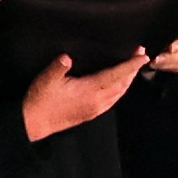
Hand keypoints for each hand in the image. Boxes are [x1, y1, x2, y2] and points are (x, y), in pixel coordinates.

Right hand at [17, 51, 147, 140]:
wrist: (34, 123)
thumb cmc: (40, 100)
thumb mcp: (46, 79)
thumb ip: (58, 66)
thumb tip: (67, 57)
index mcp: (90, 91)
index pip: (116, 75)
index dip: (130, 65)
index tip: (143, 56)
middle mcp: (97, 101)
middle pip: (122, 84)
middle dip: (133, 69)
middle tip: (140, 54)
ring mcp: (96, 109)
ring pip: (119, 93)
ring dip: (128, 79)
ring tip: (133, 67)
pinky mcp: (91, 113)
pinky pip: (113, 100)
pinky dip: (120, 89)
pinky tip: (119, 85)